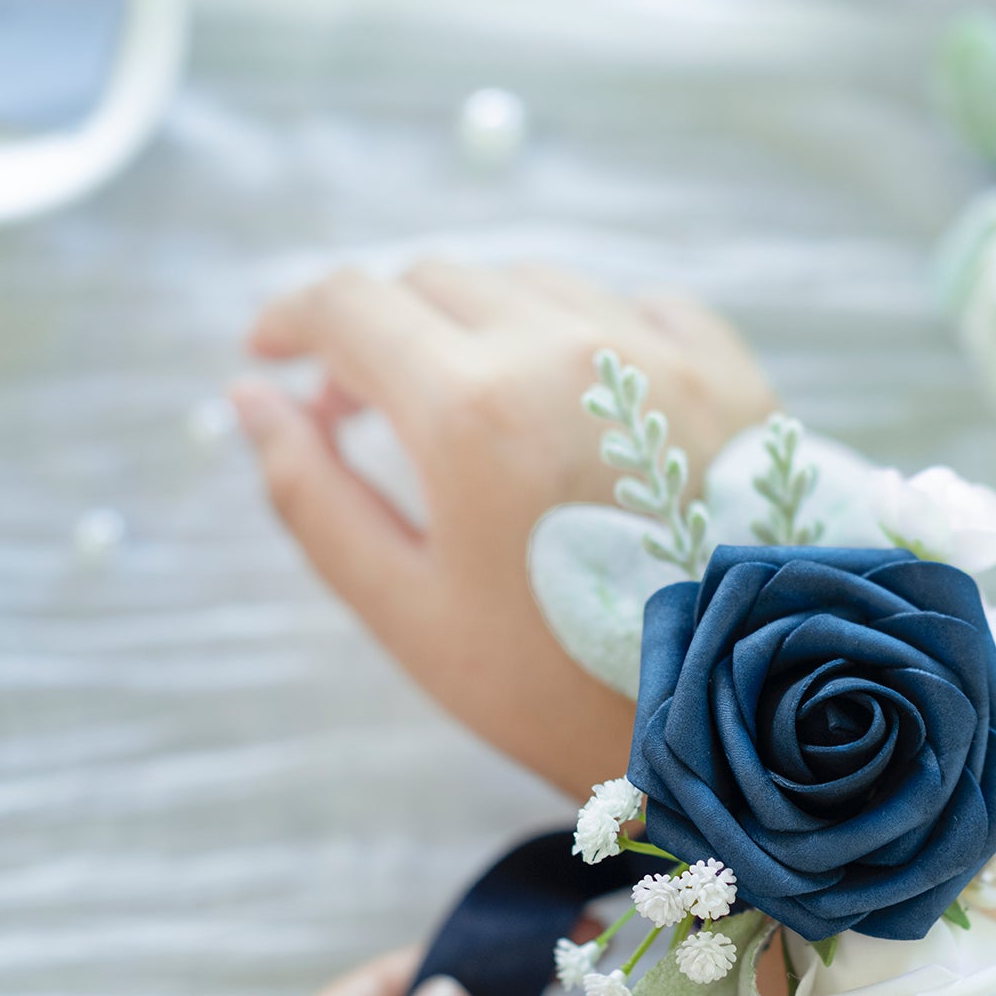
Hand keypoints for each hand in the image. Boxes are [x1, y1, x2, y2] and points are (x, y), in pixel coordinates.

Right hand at [233, 264, 776, 795]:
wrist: (744, 714)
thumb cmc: (562, 686)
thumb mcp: (410, 612)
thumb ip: (314, 496)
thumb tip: (251, 400)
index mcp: (469, 407)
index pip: (350, 304)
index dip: (292, 318)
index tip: (272, 353)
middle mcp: (561, 347)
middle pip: (433, 281)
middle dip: (375, 331)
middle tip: (359, 411)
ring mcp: (654, 348)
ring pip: (529, 282)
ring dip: (474, 324)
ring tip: (467, 409)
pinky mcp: (727, 367)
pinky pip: (629, 305)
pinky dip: (577, 331)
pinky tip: (570, 397)